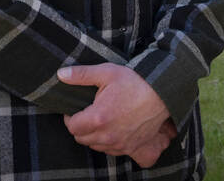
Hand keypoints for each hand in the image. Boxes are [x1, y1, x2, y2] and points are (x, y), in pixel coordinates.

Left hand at [58, 64, 173, 165]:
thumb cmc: (135, 81)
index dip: (71, 117)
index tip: (76, 109)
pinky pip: (111, 150)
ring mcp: (120, 143)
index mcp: (98, 117)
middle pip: (82, 139)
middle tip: (88, 112)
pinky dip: (107, 142)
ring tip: (101, 119)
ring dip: (93, 135)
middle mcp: (107, 135)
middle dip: (81, 127)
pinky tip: (112, 128)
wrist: (163, 93)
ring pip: (96, 146)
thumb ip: (81, 75)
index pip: (72, 127)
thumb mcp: (107, 72)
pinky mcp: (131, 147)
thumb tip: (61, 74)